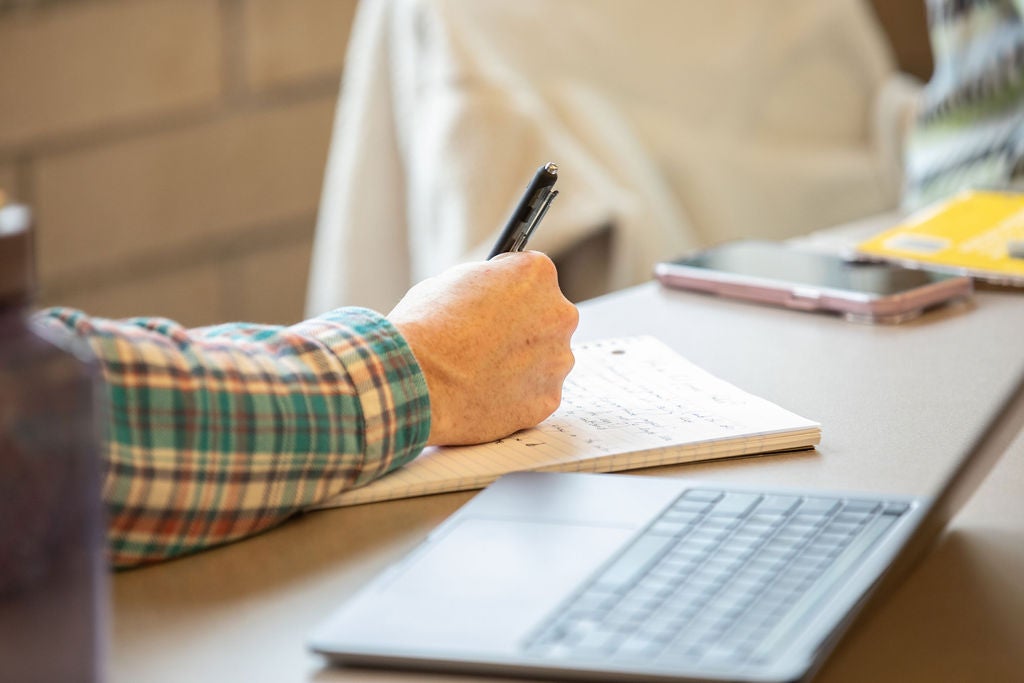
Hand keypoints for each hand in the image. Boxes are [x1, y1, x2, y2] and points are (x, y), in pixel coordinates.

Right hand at [387, 252, 577, 444]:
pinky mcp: (547, 400)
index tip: (494, 303)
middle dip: (522, 327)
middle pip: (546, 317)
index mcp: (537, 275)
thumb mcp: (453, 281)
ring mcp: (557, 361)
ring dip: (522, 363)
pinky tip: (484, 394)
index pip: (533, 276)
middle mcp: (559, 315)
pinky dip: (515, 396)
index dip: (508, 290)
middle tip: (487, 341)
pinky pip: (535, 394)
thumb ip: (487, 285)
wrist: (415, 381)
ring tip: (480, 372)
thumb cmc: (425, 327)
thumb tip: (492, 294)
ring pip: (545, 359)